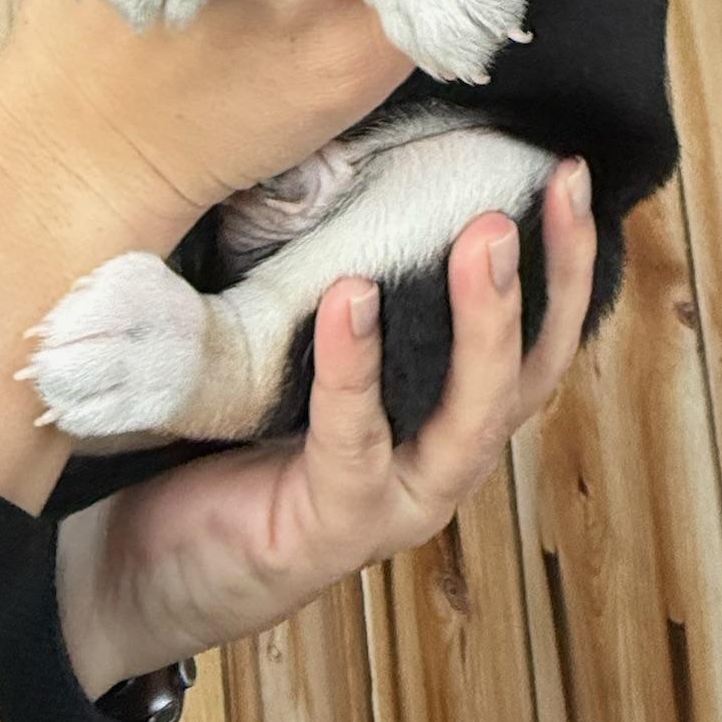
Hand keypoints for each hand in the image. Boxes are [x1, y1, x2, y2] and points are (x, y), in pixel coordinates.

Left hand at [56, 159, 595, 698]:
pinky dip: (353, 370)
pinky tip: (349, 301)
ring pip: (470, 418)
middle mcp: (442, 461)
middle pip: (529, 375)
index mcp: (447, 414)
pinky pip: (352, 443)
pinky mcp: (329, 528)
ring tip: (482, 237)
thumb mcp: (309, 351)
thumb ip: (348, 285)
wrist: (151, 563)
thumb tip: (352, 158)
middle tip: (554, 191)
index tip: (570, 172)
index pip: (537, 337)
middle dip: (551, 279)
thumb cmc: (238, 444)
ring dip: (484, 325)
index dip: (566, 258)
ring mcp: (395, 502)